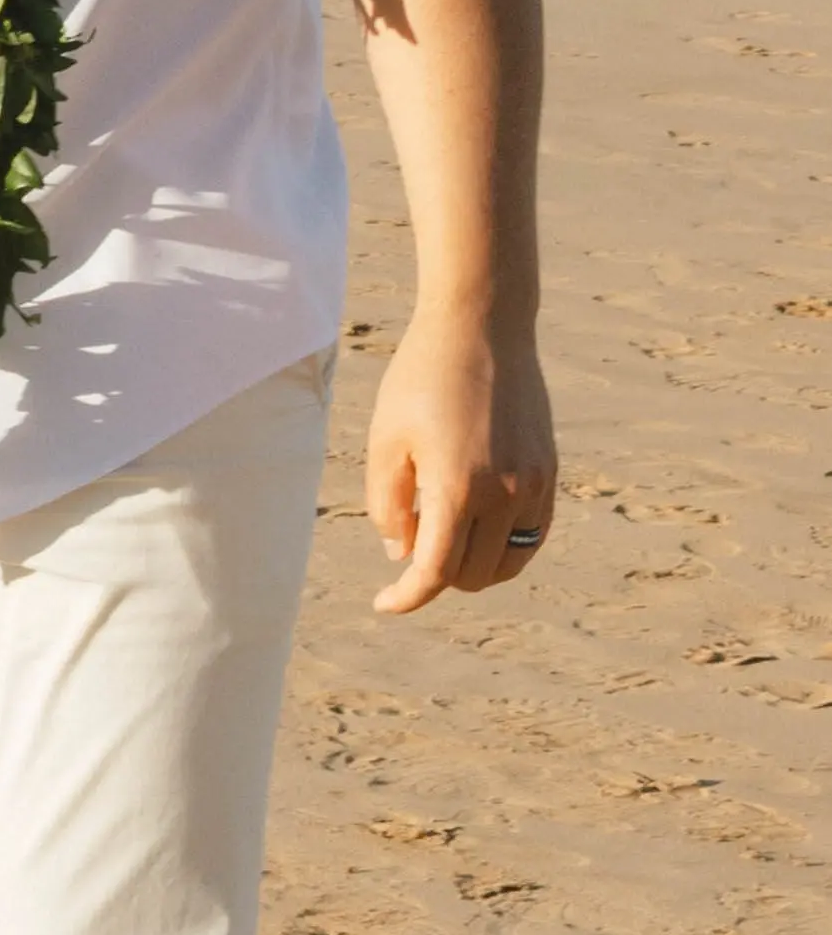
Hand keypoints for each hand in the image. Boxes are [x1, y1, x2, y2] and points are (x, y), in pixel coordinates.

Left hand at [365, 309, 557, 613]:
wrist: (481, 330)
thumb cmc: (419, 381)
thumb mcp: (385, 441)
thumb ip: (388, 504)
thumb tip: (404, 556)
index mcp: (457, 487)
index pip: (436, 571)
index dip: (408, 596)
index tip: (384, 604)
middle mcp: (505, 493)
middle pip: (471, 574)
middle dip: (435, 574)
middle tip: (406, 538)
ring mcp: (535, 485)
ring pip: (506, 562)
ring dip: (471, 566)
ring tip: (437, 532)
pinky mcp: (550, 473)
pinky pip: (530, 535)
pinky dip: (500, 545)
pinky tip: (471, 526)